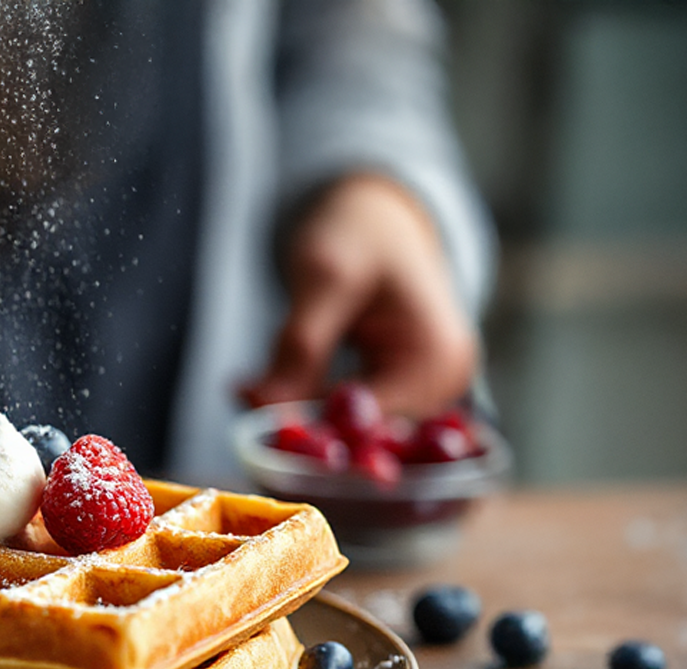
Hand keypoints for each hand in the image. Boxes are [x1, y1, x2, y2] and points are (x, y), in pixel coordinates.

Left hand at [243, 174, 477, 417]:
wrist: (380, 216)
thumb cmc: (360, 232)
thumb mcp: (325, 278)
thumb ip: (300, 345)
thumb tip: (261, 406)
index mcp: (439, 358)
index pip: (371, 422)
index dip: (312, 430)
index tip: (254, 422)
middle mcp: (444, 385)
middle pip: (363, 434)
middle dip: (299, 425)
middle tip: (242, 395)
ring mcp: (427, 392)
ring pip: (348, 429)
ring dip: (297, 415)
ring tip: (248, 386)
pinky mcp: (401, 392)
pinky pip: (346, 415)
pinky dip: (306, 403)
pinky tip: (270, 382)